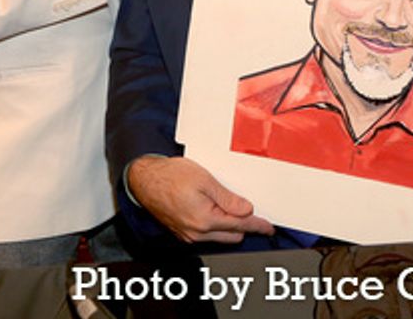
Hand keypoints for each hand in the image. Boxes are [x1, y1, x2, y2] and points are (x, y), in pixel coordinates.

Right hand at [127, 155, 272, 244]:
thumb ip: (226, 198)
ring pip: (219, 237)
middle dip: (242, 224)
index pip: (240, 225)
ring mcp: (188, 235)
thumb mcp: (204, 179)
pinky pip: (206, 235)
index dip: (257, 225)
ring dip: (227, 225)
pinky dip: (214, 225)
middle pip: (232, 235)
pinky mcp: (182, 233)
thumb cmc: (169, 175)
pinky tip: (211, 209)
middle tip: (247, 207)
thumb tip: (246, 210)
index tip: (268, 227)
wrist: (143, 179)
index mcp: (205, 220)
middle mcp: (197, 233)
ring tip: (225, 205)